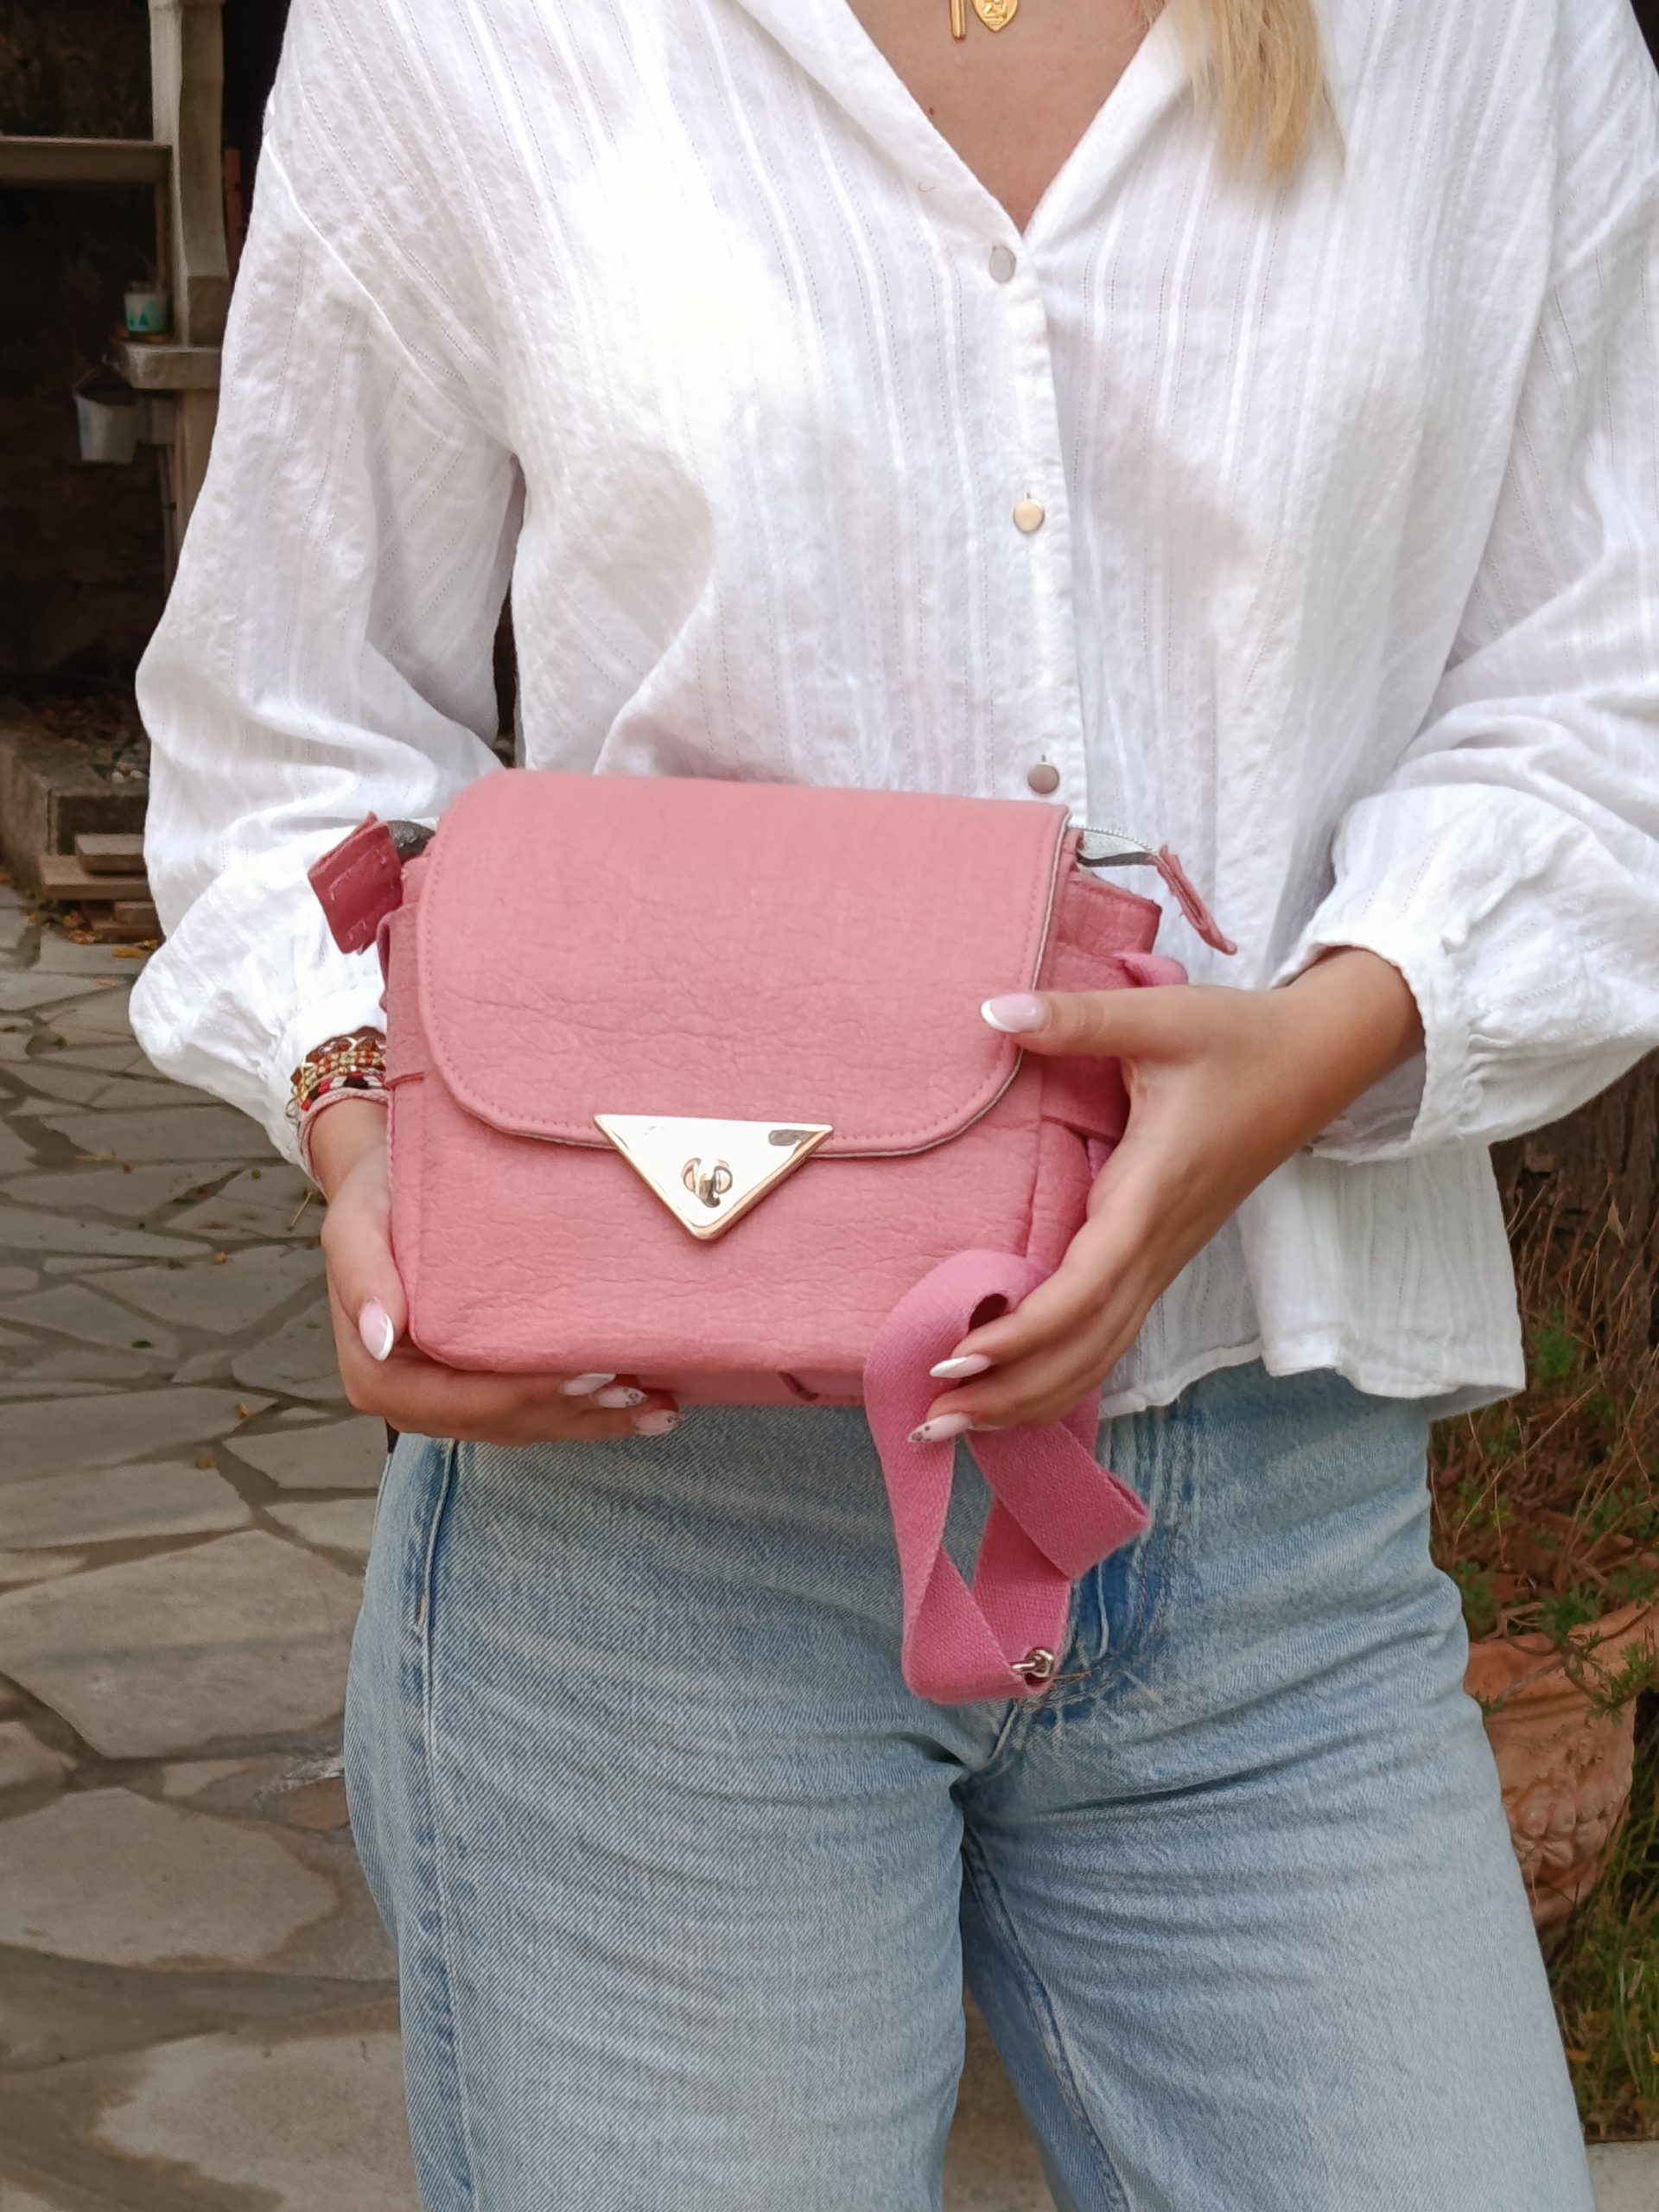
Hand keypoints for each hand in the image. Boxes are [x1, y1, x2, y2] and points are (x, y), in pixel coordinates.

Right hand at [311, 1100, 680, 1443]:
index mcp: (379, 1374)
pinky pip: (539, 1411)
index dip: (524, 1396)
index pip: (460, 1402)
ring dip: (592, 1421)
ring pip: (528, 1425)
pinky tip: (646, 1407)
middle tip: (636, 1390)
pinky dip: (591, 1412)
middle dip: (571, 1413)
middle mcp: (414, 1399)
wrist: (385, 1180)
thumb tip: (383, 1338)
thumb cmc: (375, 1199)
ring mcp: (452, 1398)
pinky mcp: (484, 1384)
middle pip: (502, 1422)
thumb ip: (362, 1278)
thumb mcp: (354, 1224)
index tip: (585, 1375)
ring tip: (656, 1407)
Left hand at [915, 949, 1424, 1434]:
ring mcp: (1165, 1258)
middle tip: (927, 1423)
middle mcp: (1159, 1244)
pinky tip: (1012, 1390)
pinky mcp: (1163, 1256)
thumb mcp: (1159, 1016)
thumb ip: (1077, 1018)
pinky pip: (1112, 1334)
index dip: (1021, 1334)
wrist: (1318, 1059)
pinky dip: (1061, 1372)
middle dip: (1008, 1392)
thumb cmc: (1237, 1038)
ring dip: (1030, 1396)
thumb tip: (994, 1011)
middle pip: (1085, 1349)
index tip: (956, 1356)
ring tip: (954, 1425)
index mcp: (1151, 1195)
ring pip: (1101, 1354)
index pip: (1083, 1290)